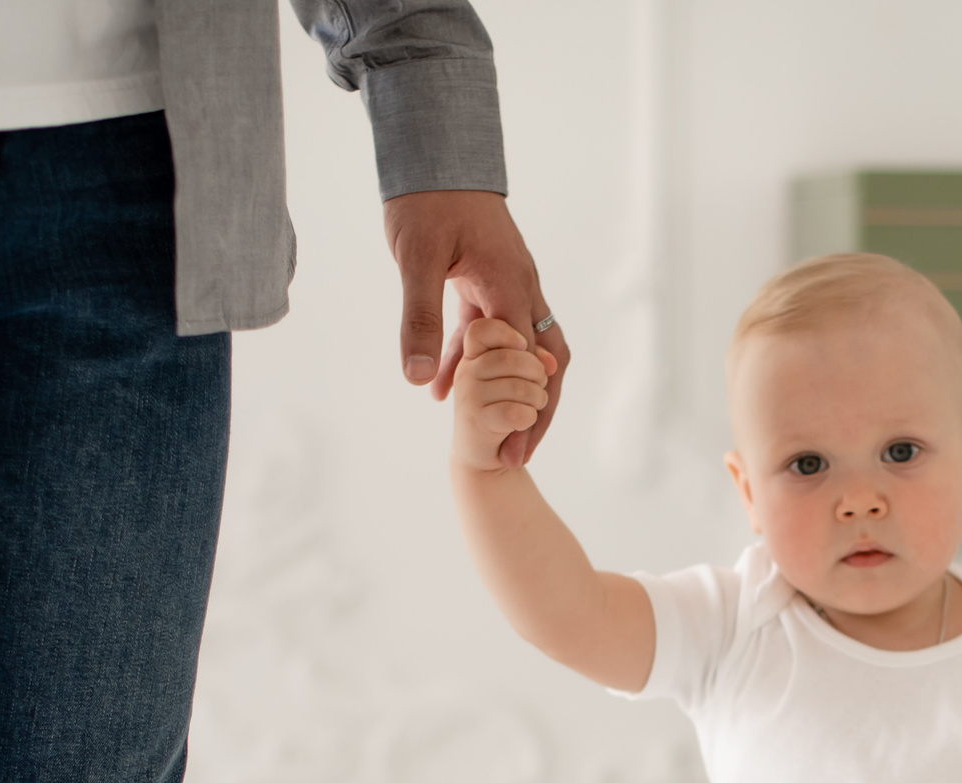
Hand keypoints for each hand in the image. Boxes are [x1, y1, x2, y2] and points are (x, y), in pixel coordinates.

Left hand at [385, 189, 570, 464]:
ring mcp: (510, 285)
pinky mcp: (490, 280)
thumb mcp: (417, 260)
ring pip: (522, 351)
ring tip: (489, 432)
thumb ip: (419, 318)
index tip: (512, 450)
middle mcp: (521, 289)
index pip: (528, 364)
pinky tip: (442, 387)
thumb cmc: (426, 200)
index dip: (524, 411)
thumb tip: (416, 379)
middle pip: (545, 363)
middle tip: (518, 452)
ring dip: (508, 390)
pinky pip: (494, 332)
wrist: (435, 151)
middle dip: (535, 410)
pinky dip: (477, 363)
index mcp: (510, 287)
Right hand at [452, 319, 558, 472]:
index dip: (506, 334)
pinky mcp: (475, 420)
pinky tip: (524, 421)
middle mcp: (466, 370)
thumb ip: (533, 362)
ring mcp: (468, 395)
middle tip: (540, 388)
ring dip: (538, 399)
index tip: (523, 345)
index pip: (482, 329)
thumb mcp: (517, 379)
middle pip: (510, 358)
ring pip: (518, 386)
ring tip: (534, 407)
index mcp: (474, 354)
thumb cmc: (503, 410)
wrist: (482, 454)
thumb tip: (551, 363)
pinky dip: (529, 418)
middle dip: (537, 374)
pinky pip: (515, 412)